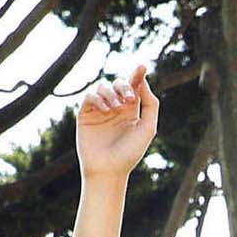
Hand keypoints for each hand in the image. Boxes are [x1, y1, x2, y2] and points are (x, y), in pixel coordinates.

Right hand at [75, 65, 157, 181]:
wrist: (109, 170)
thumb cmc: (130, 153)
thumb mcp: (148, 128)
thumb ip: (150, 104)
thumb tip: (144, 82)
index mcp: (132, 110)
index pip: (134, 86)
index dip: (138, 74)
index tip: (142, 66)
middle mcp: (116, 108)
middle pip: (118, 83)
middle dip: (124, 86)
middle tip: (129, 99)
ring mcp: (100, 110)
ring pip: (103, 87)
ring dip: (111, 93)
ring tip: (115, 108)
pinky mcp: (85, 115)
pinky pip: (90, 97)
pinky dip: (98, 99)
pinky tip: (105, 109)